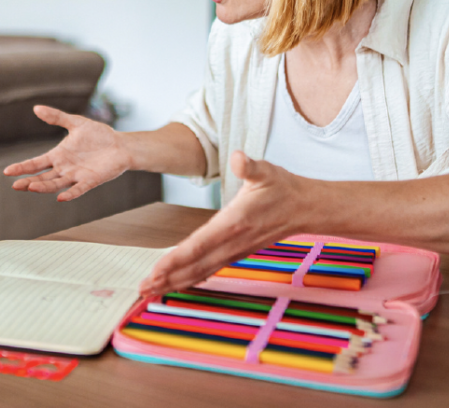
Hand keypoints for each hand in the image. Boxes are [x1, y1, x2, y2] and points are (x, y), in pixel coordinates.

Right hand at [4, 105, 131, 201]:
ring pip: (56, 184)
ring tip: (30, 187)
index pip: (36, 163)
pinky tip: (60, 198)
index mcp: (58, 156)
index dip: (22, 167)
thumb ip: (57, 117)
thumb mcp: (76, 123)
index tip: (7, 171)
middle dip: (28, 181)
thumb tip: (36, 108)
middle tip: (15, 185)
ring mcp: (76, 175)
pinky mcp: (90, 180)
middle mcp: (64, 168)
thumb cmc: (99, 135)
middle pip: (42, 177)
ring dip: (44, 187)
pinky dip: (70, 193)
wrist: (120, 144)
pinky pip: (78, 189)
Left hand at [139, 151, 312, 294]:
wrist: (306, 208)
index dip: (176, 259)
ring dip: (176, 282)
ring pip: (201, 271)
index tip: (156, 270)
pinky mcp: (237, 253)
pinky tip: (178, 284)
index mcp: (235, 222)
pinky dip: (192, 279)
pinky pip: (210, 270)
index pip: (199, 244)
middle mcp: (233, 241)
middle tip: (143, 289)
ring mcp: (235, 251)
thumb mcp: (267, 171)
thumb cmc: (283, 188)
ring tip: (152, 291)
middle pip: (195, 265)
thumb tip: (239, 158)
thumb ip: (250, 166)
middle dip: (168, 278)